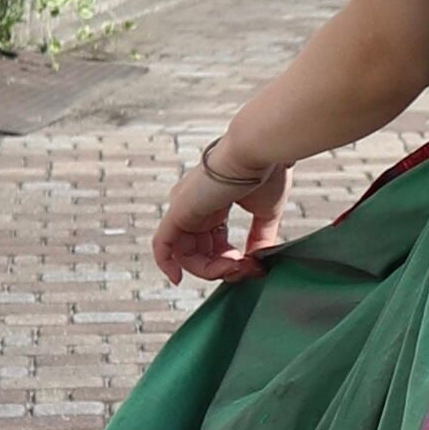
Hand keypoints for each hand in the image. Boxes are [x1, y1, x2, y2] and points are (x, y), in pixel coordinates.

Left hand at [151, 152, 290, 285]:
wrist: (258, 150)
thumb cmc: (265, 171)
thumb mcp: (266, 214)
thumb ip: (260, 239)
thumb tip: (258, 264)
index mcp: (213, 202)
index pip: (213, 244)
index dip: (232, 262)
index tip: (255, 265)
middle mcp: (194, 205)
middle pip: (199, 253)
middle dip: (223, 269)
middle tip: (247, 269)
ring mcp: (184, 207)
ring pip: (185, 254)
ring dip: (210, 270)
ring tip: (235, 268)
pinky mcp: (178, 211)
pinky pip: (162, 245)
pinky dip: (166, 264)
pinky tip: (176, 279)